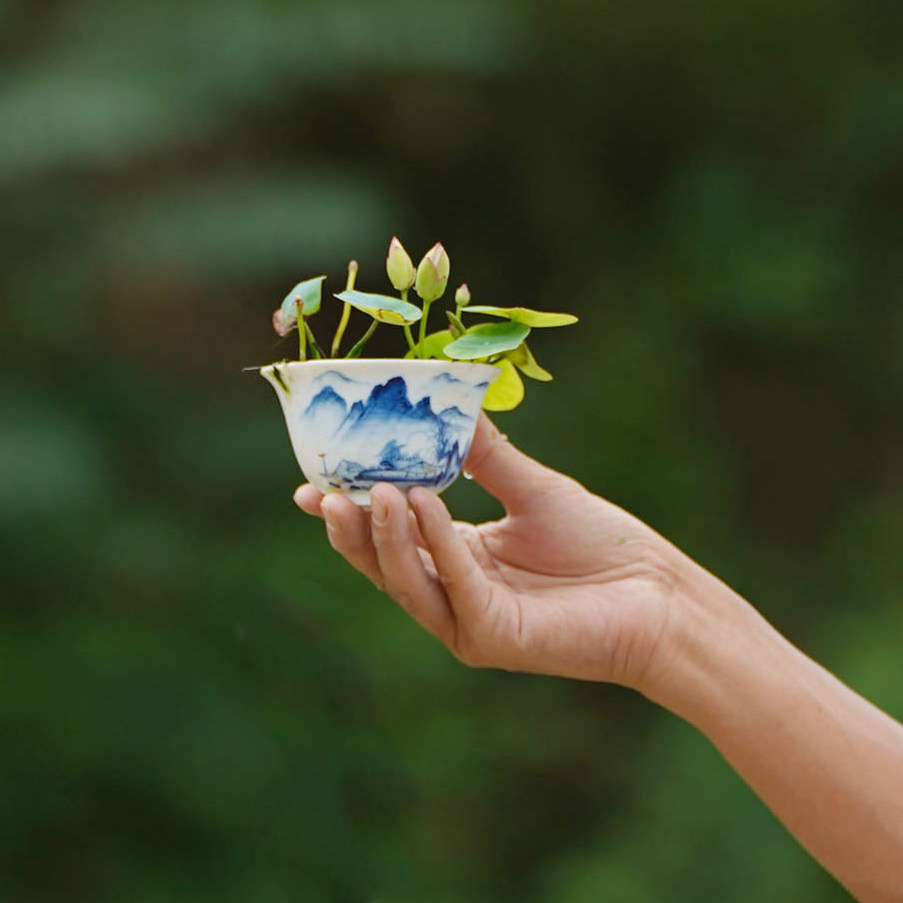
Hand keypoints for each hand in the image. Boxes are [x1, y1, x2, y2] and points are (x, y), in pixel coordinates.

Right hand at [294, 415, 695, 693]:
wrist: (656, 592)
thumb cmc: (599, 543)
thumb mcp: (531, 487)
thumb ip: (485, 454)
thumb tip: (445, 403)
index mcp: (456, 557)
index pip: (390, 535)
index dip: (351, 509)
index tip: (313, 478)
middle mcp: (453, 593)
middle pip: (384, 562)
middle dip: (351, 528)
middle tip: (322, 489)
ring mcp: (468, 621)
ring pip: (408, 580)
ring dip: (386, 535)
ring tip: (375, 489)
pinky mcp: (491, 638)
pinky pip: (453, 585)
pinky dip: (434, 544)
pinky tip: (420, 503)